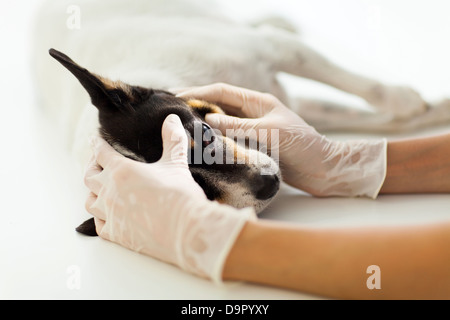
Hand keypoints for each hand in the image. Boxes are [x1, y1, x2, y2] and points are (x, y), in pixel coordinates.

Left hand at [84, 114, 255, 281]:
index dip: (97, 144)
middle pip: (89, 176)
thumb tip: (171, 119)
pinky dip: (100, 218)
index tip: (95, 139)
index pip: (101, 152)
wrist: (186, 230)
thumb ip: (172, 139)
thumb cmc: (180, 195)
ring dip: (93, 193)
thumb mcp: (176, 163)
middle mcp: (110, 191)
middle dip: (92, 166)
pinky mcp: (116, 234)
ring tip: (99, 190)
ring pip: (89, 201)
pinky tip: (107, 216)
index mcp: (122, 170)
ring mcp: (110, 215)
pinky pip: (98, 225)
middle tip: (97, 163)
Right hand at [177, 83, 386, 197]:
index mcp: (257, 102)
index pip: (221, 92)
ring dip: (201, 123)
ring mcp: (252, 129)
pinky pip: (228, 138)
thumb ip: (240, 126)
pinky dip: (213, 140)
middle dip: (195, 105)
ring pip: (221, 122)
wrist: (323, 169)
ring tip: (179, 126)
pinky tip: (200, 145)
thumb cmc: (303, 147)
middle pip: (217, 105)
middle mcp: (252, 113)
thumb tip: (208, 119)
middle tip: (171, 110)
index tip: (175, 96)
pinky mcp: (253, 145)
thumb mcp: (271, 132)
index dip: (197, 92)